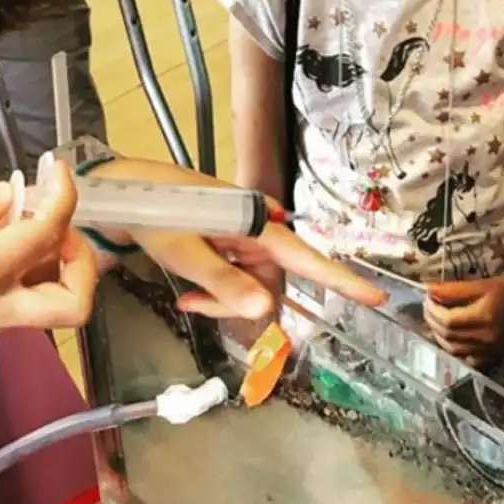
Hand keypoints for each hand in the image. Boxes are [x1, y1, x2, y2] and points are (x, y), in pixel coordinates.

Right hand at [0, 162, 97, 356]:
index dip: (64, 197)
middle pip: (74, 304)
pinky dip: (26, 280)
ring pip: (50, 311)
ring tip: (26, 229)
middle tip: (57, 224)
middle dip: (82, 262)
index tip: (59, 170)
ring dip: (54, 271)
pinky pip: (19, 311)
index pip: (46, 235)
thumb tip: (10, 198)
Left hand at [136, 222, 385, 320]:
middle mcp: (257, 233)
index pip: (308, 259)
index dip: (342, 281)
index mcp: (256, 226)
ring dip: (222, 300)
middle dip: (239, 303)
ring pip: (251, 288)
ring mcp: (244, 241)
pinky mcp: (230, 247)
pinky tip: (189, 294)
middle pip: (270, 285)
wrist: (128, 192)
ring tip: (188, 296)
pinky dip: (215, 293)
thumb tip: (265, 311)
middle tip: (195, 303)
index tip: (375, 297)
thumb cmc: (158, 213)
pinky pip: (236, 280)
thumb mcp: (186, 252)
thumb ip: (223, 283)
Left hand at [424, 275, 503, 366]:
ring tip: (435, 319)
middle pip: (448, 335)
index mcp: (485, 317)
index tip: (427, 297)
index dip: (433, 310)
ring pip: (453, 349)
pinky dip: (452, 348)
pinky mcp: (491, 356)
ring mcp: (489, 350)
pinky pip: (465, 358)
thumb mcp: (481, 284)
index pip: (448, 320)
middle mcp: (487, 337)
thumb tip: (428, 290)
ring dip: (438, 335)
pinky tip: (449, 336)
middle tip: (428, 306)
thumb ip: (453, 289)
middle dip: (432, 320)